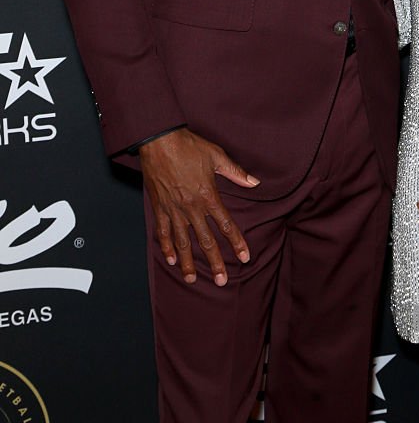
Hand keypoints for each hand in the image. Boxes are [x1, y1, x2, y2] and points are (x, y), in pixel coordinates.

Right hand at [139, 127, 258, 285]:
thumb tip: (254, 183)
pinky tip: (170, 259)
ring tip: (192, 279)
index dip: (236, 242)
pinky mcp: (159, 207)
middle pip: (206, 240)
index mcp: (208, 196)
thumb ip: (236, 172)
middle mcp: (191, 208)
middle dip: (215, 262)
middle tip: (222, 281)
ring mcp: (174, 209)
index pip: (226, 225)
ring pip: (183, 242)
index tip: (244, 257)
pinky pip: (163, 232)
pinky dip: (166, 247)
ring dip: (188, 262)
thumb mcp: (217, 156)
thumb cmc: (189, 146)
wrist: (159, 141)